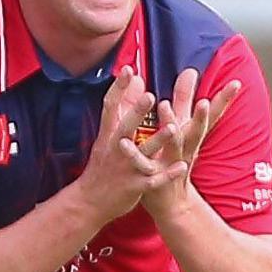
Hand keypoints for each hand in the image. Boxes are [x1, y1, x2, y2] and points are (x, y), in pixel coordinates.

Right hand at [74, 66, 176, 222]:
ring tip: (172, 128)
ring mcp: (125, 169)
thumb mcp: (106, 138)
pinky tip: (182, 167)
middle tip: (149, 96)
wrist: (89, 202)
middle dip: (137, 113)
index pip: (110, 108)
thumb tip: (132, 81)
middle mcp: (116, 150)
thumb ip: (120, 111)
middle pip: (125, 128)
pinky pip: (153, 180)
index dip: (118, 88)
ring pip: (142, 153)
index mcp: (108, 137)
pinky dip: (167, 174)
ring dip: (157, 141)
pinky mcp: (134, 187)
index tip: (127, 69)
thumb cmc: (102, 166)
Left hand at [137, 68, 240, 218]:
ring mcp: (170, 164)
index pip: (211, 116)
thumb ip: (183, 100)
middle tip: (204, 102)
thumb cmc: (175, 159)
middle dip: (200, 117)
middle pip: (196, 131)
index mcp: (192, 136)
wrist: (172, 205)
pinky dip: (137, 157)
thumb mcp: (183, 130)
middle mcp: (185, 149)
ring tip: (164, 109)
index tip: (236, 83)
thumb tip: (189, 71)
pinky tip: (127, 143)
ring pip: (172, 146)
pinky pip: (143, 166)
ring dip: (171, 130)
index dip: (224, 101)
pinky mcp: (152, 177)